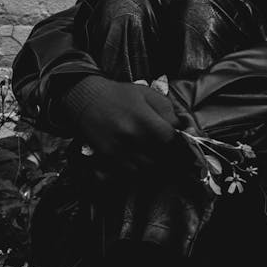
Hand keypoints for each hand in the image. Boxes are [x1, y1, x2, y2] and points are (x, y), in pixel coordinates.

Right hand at [67, 77, 181, 176]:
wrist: (85, 99)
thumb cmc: (118, 94)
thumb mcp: (147, 94)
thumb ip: (167, 110)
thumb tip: (181, 127)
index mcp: (144, 120)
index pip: (171, 140)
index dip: (178, 141)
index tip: (178, 139)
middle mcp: (132, 138)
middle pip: (161, 158)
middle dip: (167, 153)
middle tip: (165, 146)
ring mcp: (119, 151)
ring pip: (147, 168)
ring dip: (153, 162)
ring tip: (151, 150)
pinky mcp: (108, 158)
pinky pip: (130, 172)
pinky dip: (137, 167)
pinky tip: (137, 155)